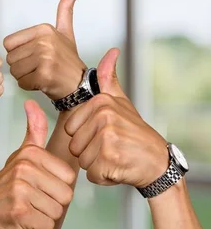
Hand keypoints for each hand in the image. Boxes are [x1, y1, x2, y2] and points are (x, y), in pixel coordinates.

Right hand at [0, 101, 74, 228]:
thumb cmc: (7, 188)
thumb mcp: (21, 156)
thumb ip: (33, 131)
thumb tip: (31, 103)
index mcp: (30, 153)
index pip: (69, 178)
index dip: (55, 188)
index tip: (36, 186)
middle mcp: (24, 168)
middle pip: (66, 196)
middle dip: (50, 204)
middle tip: (30, 201)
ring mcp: (20, 189)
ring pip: (57, 212)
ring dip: (43, 217)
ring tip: (25, 209)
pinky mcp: (18, 211)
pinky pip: (46, 225)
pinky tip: (20, 220)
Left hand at [3, 0, 85, 99]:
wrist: (79, 84)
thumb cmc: (67, 60)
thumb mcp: (66, 32)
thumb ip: (65, 11)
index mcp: (44, 29)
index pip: (8, 43)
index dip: (18, 52)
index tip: (35, 54)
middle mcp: (45, 41)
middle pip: (10, 57)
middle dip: (21, 65)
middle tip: (39, 66)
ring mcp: (45, 58)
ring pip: (14, 71)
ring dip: (23, 76)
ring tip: (40, 73)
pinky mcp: (44, 75)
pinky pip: (21, 82)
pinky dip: (28, 86)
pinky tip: (42, 82)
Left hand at [64, 49, 167, 187]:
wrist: (159, 163)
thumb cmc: (134, 133)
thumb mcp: (121, 103)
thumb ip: (109, 80)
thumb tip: (111, 52)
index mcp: (101, 102)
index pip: (70, 127)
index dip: (85, 136)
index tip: (104, 134)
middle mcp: (103, 116)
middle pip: (74, 144)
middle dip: (89, 152)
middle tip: (111, 147)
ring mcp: (107, 137)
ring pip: (81, 160)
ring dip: (96, 164)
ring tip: (115, 156)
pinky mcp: (110, 158)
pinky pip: (91, 174)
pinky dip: (103, 177)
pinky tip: (119, 168)